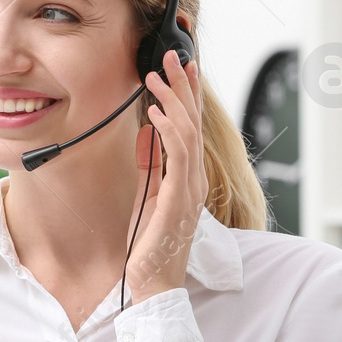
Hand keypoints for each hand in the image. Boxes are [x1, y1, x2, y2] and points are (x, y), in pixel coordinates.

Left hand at [125, 49, 206, 304]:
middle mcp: (194, 179)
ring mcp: (190, 187)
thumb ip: (151, 166)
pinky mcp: (179, 197)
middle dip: (183, 87)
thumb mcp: (148, 195)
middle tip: (172, 57)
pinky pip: (176, 156)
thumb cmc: (151, 245)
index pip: (191, 128)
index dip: (187, 97)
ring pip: (187, 132)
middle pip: (193, 122)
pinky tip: (155, 113)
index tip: (180, 69)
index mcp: (188, 177)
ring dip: (172, 100)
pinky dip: (166, 130)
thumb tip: (146, 135)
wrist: (154, 283)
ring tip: (156, 77)